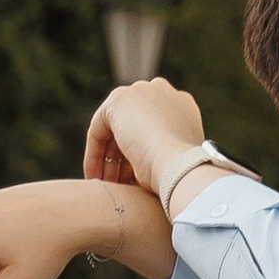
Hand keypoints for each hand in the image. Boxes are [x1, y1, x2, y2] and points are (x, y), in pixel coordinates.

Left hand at [86, 77, 211, 200]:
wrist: (180, 167)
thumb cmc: (183, 174)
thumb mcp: (178, 162)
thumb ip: (165, 155)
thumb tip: (147, 167)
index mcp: (183, 106)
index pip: (155, 128)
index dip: (142, 154)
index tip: (134, 180)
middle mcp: (163, 92)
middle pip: (133, 127)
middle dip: (123, 158)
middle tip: (117, 185)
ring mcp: (140, 91)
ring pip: (115, 130)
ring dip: (108, 161)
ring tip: (107, 187)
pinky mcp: (119, 99)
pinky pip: (100, 128)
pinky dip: (94, 154)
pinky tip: (95, 177)